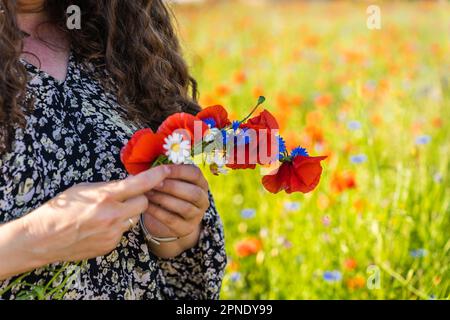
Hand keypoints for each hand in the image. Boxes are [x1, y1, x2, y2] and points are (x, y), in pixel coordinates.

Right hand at [20, 166, 169, 265]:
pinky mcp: (111, 244)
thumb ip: (109, 187)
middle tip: (127, 197)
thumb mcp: (84, 189)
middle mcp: (113, 215)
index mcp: (105, 196)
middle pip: (144, 203)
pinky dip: (117, 227)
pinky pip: (123, 232)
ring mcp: (113, 232)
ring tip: (105, 213)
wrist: (42, 238)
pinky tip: (100, 226)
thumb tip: (129, 185)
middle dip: (139, 198)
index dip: (156, 176)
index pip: (140, 184)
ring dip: (127, 213)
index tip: (166, 170)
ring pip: (134, 218)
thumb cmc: (60, 209)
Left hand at [143, 165, 209, 257]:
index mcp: (201, 183)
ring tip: (148, 193)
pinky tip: (146, 205)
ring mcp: (196, 216)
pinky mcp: (186, 229)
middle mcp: (203, 200)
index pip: (195, 174)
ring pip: (184, 207)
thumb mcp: (171, 181)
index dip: (178, 170)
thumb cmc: (168, 192)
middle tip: (153, 183)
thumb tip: (153, 167)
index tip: (161, 169)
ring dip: (164, 199)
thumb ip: (166, 173)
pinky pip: (172, 220)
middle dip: (172, 186)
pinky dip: (158, 212)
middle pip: (193, 192)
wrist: (169, 218)